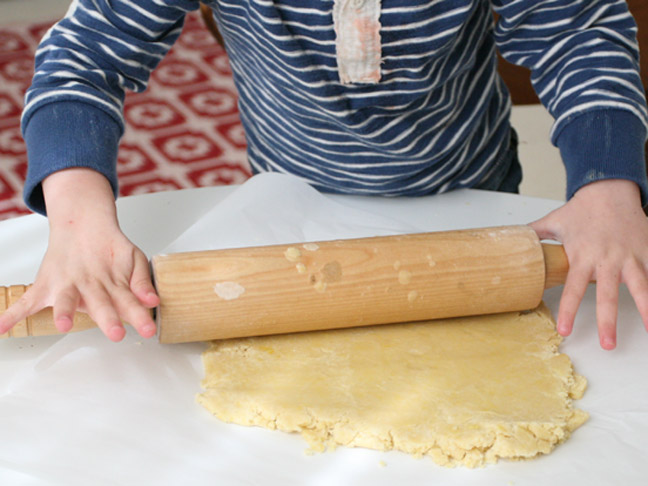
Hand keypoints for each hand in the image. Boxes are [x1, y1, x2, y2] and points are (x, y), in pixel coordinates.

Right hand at [0, 169, 158, 341]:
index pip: (129, 302)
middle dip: (108, 318)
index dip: (139, 316)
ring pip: (66, 299)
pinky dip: (12, 314)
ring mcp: (67, 284)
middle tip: (116, 332)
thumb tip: (153, 301)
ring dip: (65, 311)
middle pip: (100, 303)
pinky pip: (26, 301)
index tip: (149, 329)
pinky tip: (1, 328)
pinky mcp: (46, 285)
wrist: (83, 225)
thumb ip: (143, 281)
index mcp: (114, 283)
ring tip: (64, 324)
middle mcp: (90, 284)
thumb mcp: (134, 260)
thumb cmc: (110, 249)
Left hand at [530, 179, 647, 349]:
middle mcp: (607, 260)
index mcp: (582, 256)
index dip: (568, 311)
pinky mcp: (647, 251)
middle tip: (607, 345)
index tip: (565, 330)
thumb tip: (513, 241)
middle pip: (608, 296)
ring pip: (641, 287)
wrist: (610, 189)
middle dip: (608, 322)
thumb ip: (535, 235)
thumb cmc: (580, 209)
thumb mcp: (553, 222)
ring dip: (647, 311)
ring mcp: (630, 256)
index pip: (572, 289)